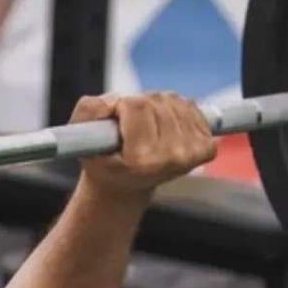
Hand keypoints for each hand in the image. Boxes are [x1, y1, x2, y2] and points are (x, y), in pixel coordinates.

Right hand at [74, 92, 214, 198]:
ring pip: (172, 100)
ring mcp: (191, 154)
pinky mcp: (206, 148)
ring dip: (155, 107)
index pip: (135, 105)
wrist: (125, 187)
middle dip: (138, 106)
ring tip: (145, 130)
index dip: (119, 107)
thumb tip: (113, 102)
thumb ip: (88, 112)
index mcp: (143, 161)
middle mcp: (172, 158)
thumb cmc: (103, 162)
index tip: (114, 125)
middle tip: (130, 129)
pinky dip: (173, 109)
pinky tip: (163, 129)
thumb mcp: (82, 139)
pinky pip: (189, 105)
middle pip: (155, 100)